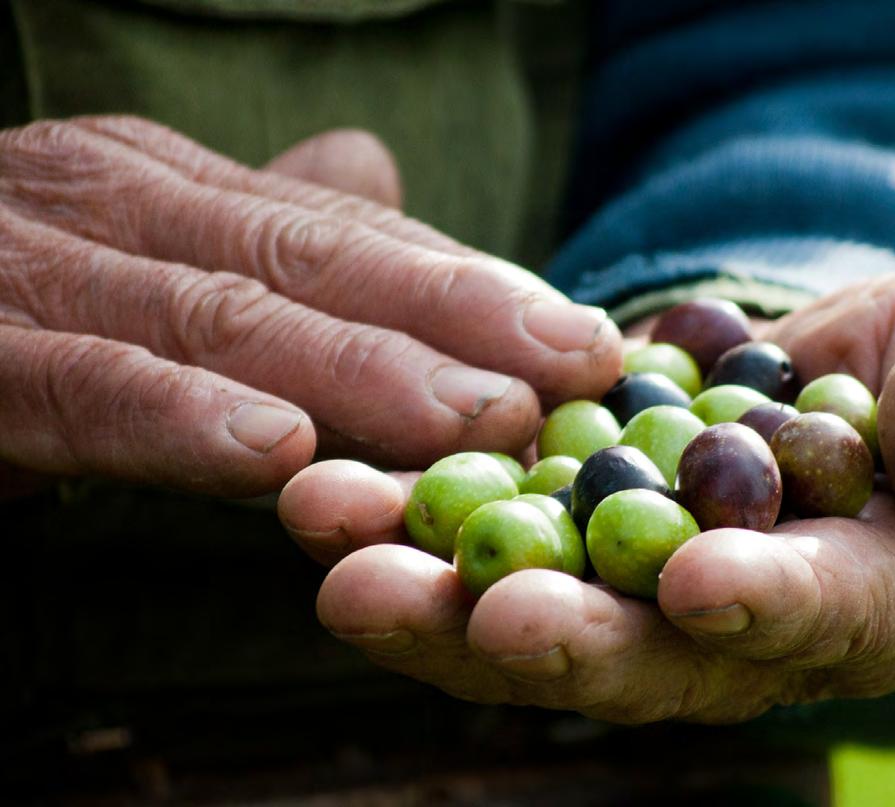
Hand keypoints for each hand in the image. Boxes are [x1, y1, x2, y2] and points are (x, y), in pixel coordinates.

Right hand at [0, 117, 620, 496]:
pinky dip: (175, 417)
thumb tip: (368, 172)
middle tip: (575, 369)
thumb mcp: (146, 249)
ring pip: (223, 320)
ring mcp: (32, 271)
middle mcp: (114, 206)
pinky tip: (272, 450)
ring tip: (478, 418)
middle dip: (455, 319)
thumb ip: (256, 227)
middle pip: (315, 264)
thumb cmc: (8, 292)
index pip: (352, 235)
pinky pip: (81, 388)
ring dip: (358, 374)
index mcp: (173, 188)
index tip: (587, 336)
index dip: (476, 284)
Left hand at [299, 271, 894, 722]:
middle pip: (637, 650)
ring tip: (336, 548)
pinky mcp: (551, 530)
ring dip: (427, 588)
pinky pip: (473, 534)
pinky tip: (326, 494)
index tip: (697, 583)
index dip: (767, 605)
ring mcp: (623, 584)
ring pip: (526, 606)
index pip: (817, 615)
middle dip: (545, 633)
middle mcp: (723, 622)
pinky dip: (401, 520)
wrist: (813, 364)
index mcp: (854, 596)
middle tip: (461, 610)